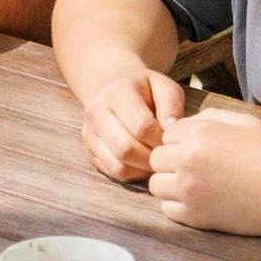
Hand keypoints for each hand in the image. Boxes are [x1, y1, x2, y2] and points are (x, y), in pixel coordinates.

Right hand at [80, 67, 193, 184]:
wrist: (113, 89)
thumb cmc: (144, 90)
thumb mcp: (163, 86)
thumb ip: (171, 105)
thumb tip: (171, 129)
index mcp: (117, 93)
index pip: (141, 126)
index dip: (160, 139)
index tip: (171, 140)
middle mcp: (97, 113)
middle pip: (126, 149)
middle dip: (151, 158)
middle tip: (165, 154)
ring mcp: (90, 134)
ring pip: (118, 165)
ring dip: (142, 169)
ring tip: (155, 159)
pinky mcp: (90, 151)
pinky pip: (113, 172)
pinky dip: (133, 174)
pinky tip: (143, 163)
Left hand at [148, 107, 260, 235]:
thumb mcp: (244, 122)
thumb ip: (209, 117)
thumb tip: (183, 124)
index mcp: (198, 134)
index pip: (166, 134)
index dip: (179, 141)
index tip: (197, 150)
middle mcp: (187, 160)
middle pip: (155, 159)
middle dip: (170, 162)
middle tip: (193, 169)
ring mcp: (188, 190)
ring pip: (156, 185)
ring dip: (169, 184)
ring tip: (192, 185)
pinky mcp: (194, 216)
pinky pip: (167, 209)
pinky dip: (177, 206)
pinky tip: (198, 201)